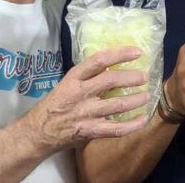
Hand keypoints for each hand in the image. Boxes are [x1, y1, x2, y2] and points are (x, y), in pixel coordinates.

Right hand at [23, 47, 150, 152]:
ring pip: (117, 104)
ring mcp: (86, 113)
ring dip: (136, 99)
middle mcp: (80, 94)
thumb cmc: (55, 105)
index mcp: (74, 78)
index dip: (120, 54)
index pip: (99, 60)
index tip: (137, 52)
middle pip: (111, 81)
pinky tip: (143, 119)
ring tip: (147, 95)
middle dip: (132, 77)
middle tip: (144, 76)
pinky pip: (117, 128)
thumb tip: (113, 66)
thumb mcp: (67, 84)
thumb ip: (88, 76)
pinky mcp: (90, 131)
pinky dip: (133, 124)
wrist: (37, 132)